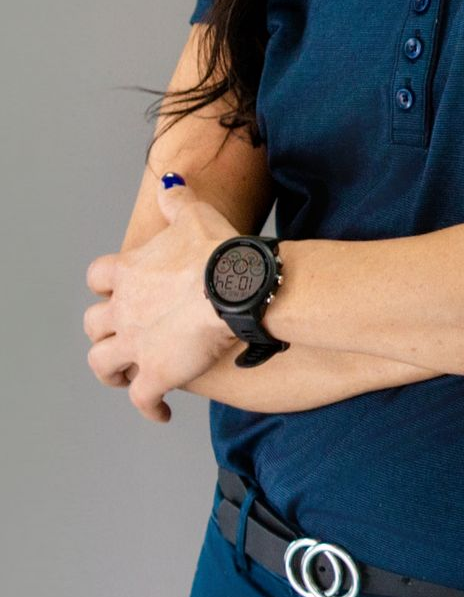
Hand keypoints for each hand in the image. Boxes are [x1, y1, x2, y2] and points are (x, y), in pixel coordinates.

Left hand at [84, 181, 238, 422]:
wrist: (238, 288)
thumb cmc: (219, 252)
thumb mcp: (196, 216)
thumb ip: (177, 201)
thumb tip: (170, 183)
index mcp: (129, 272)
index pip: (97, 277)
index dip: (105, 285)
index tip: (115, 290)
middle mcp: (124, 310)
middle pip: (93, 324)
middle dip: (102, 331)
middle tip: (119, 336)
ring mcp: (137, 345)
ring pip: (102, 363)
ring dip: (111, 371)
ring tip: (126, 377)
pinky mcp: (157, 374)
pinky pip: (143, 400)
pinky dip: (150, 409)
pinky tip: (161, 413)